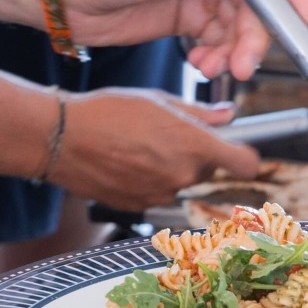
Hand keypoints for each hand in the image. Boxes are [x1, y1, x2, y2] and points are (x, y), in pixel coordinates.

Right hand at [58, 92, 258, 205]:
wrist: (62, 138)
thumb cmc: (107, 112)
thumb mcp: (159, 101)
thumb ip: (199, 114)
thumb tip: (227, 117)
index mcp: (193, 146)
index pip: (244, 164)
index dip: (244, 157)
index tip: (237, 151)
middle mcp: (182, 176)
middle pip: (209, 171)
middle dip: (198, 156)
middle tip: (172, 136)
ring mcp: (161, 195)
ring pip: (182, 183)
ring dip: (172, 169)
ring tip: (143, 148)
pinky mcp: (140, 207)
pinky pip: (158, 193)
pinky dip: (150, 181)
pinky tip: (128, 163)